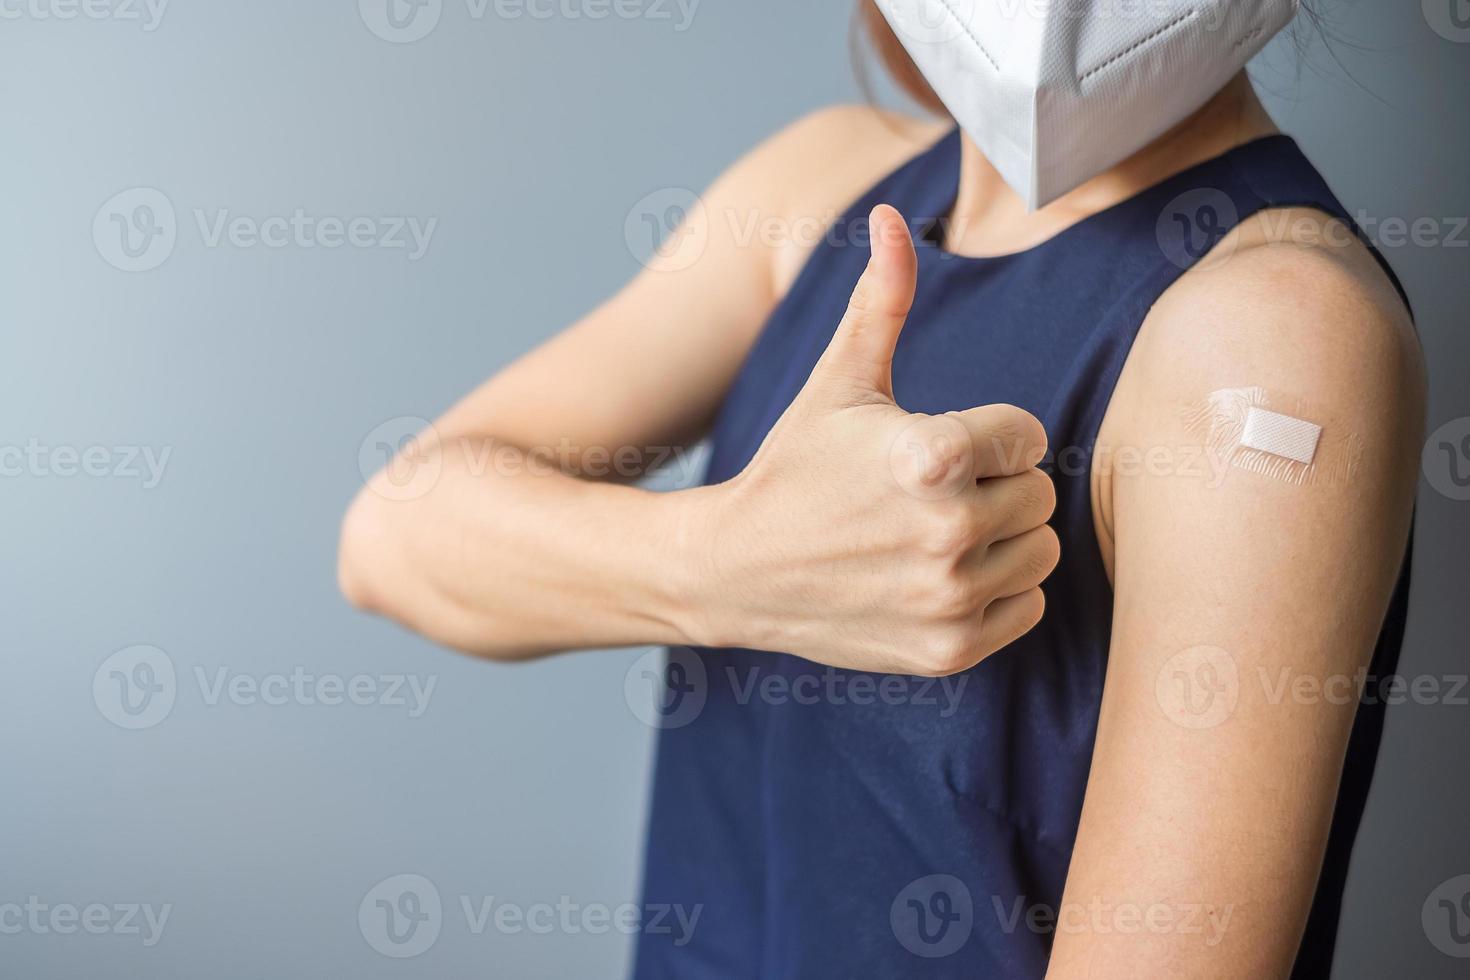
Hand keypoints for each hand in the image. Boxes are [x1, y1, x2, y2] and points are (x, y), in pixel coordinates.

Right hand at [688, 204, 1057, 675]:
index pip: (1028, 436)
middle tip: (928, 495)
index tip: (932, 448)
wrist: (735, 570)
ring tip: (935, 533)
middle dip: (993, 487)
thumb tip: (892, 212)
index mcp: (931, 454)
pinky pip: (1027, 608)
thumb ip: (883, 300)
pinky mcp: (949, 649)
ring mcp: (949, 598)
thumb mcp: (838, 381)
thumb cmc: (794, 466)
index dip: (985, 436)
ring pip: (1040, 552)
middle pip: (1039, 496)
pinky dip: (995, 592)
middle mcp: (948, 532)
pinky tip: (937, 576)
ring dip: (1002, 540)